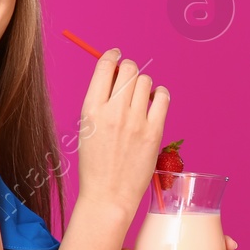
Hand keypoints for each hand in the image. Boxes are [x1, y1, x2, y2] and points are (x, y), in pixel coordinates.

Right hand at [75, 48, 169, 220]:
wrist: (108, 195)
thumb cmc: (95, 165)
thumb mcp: (86, 129)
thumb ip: (98, 103)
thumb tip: (113, 77)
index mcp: (90, 110)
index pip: (104, 67)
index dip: (111, 56)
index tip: (115, 55)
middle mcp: (113, 111)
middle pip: (128, 69)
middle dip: (128, 68)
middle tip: (128, 78)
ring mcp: (135, 121)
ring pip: (145, 81)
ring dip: (143, 84)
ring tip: (139, 97)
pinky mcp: (154, 131)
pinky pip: (162, 98)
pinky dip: (159, 94)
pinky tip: (154, 101)